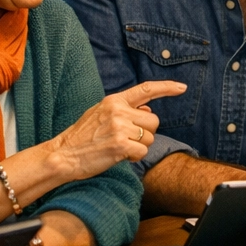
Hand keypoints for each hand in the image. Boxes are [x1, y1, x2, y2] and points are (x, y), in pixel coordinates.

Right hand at [46, 81, 186, 181]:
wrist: (63, 154)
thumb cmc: (82, 137)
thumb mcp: (101, 114)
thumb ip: (124, 110)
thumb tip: (149, 108)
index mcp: (114, 100)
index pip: (146, 89)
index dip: (166, 88)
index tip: (182, 87)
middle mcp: (118, 111)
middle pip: (153, 121)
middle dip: (145, 133)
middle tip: (127, 139)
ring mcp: (119, 127)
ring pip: (149, 138)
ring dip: (139, 147)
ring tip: (118, 147)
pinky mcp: (120, 145)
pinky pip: (142, 152)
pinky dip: (134, 158)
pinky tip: (118, 156)